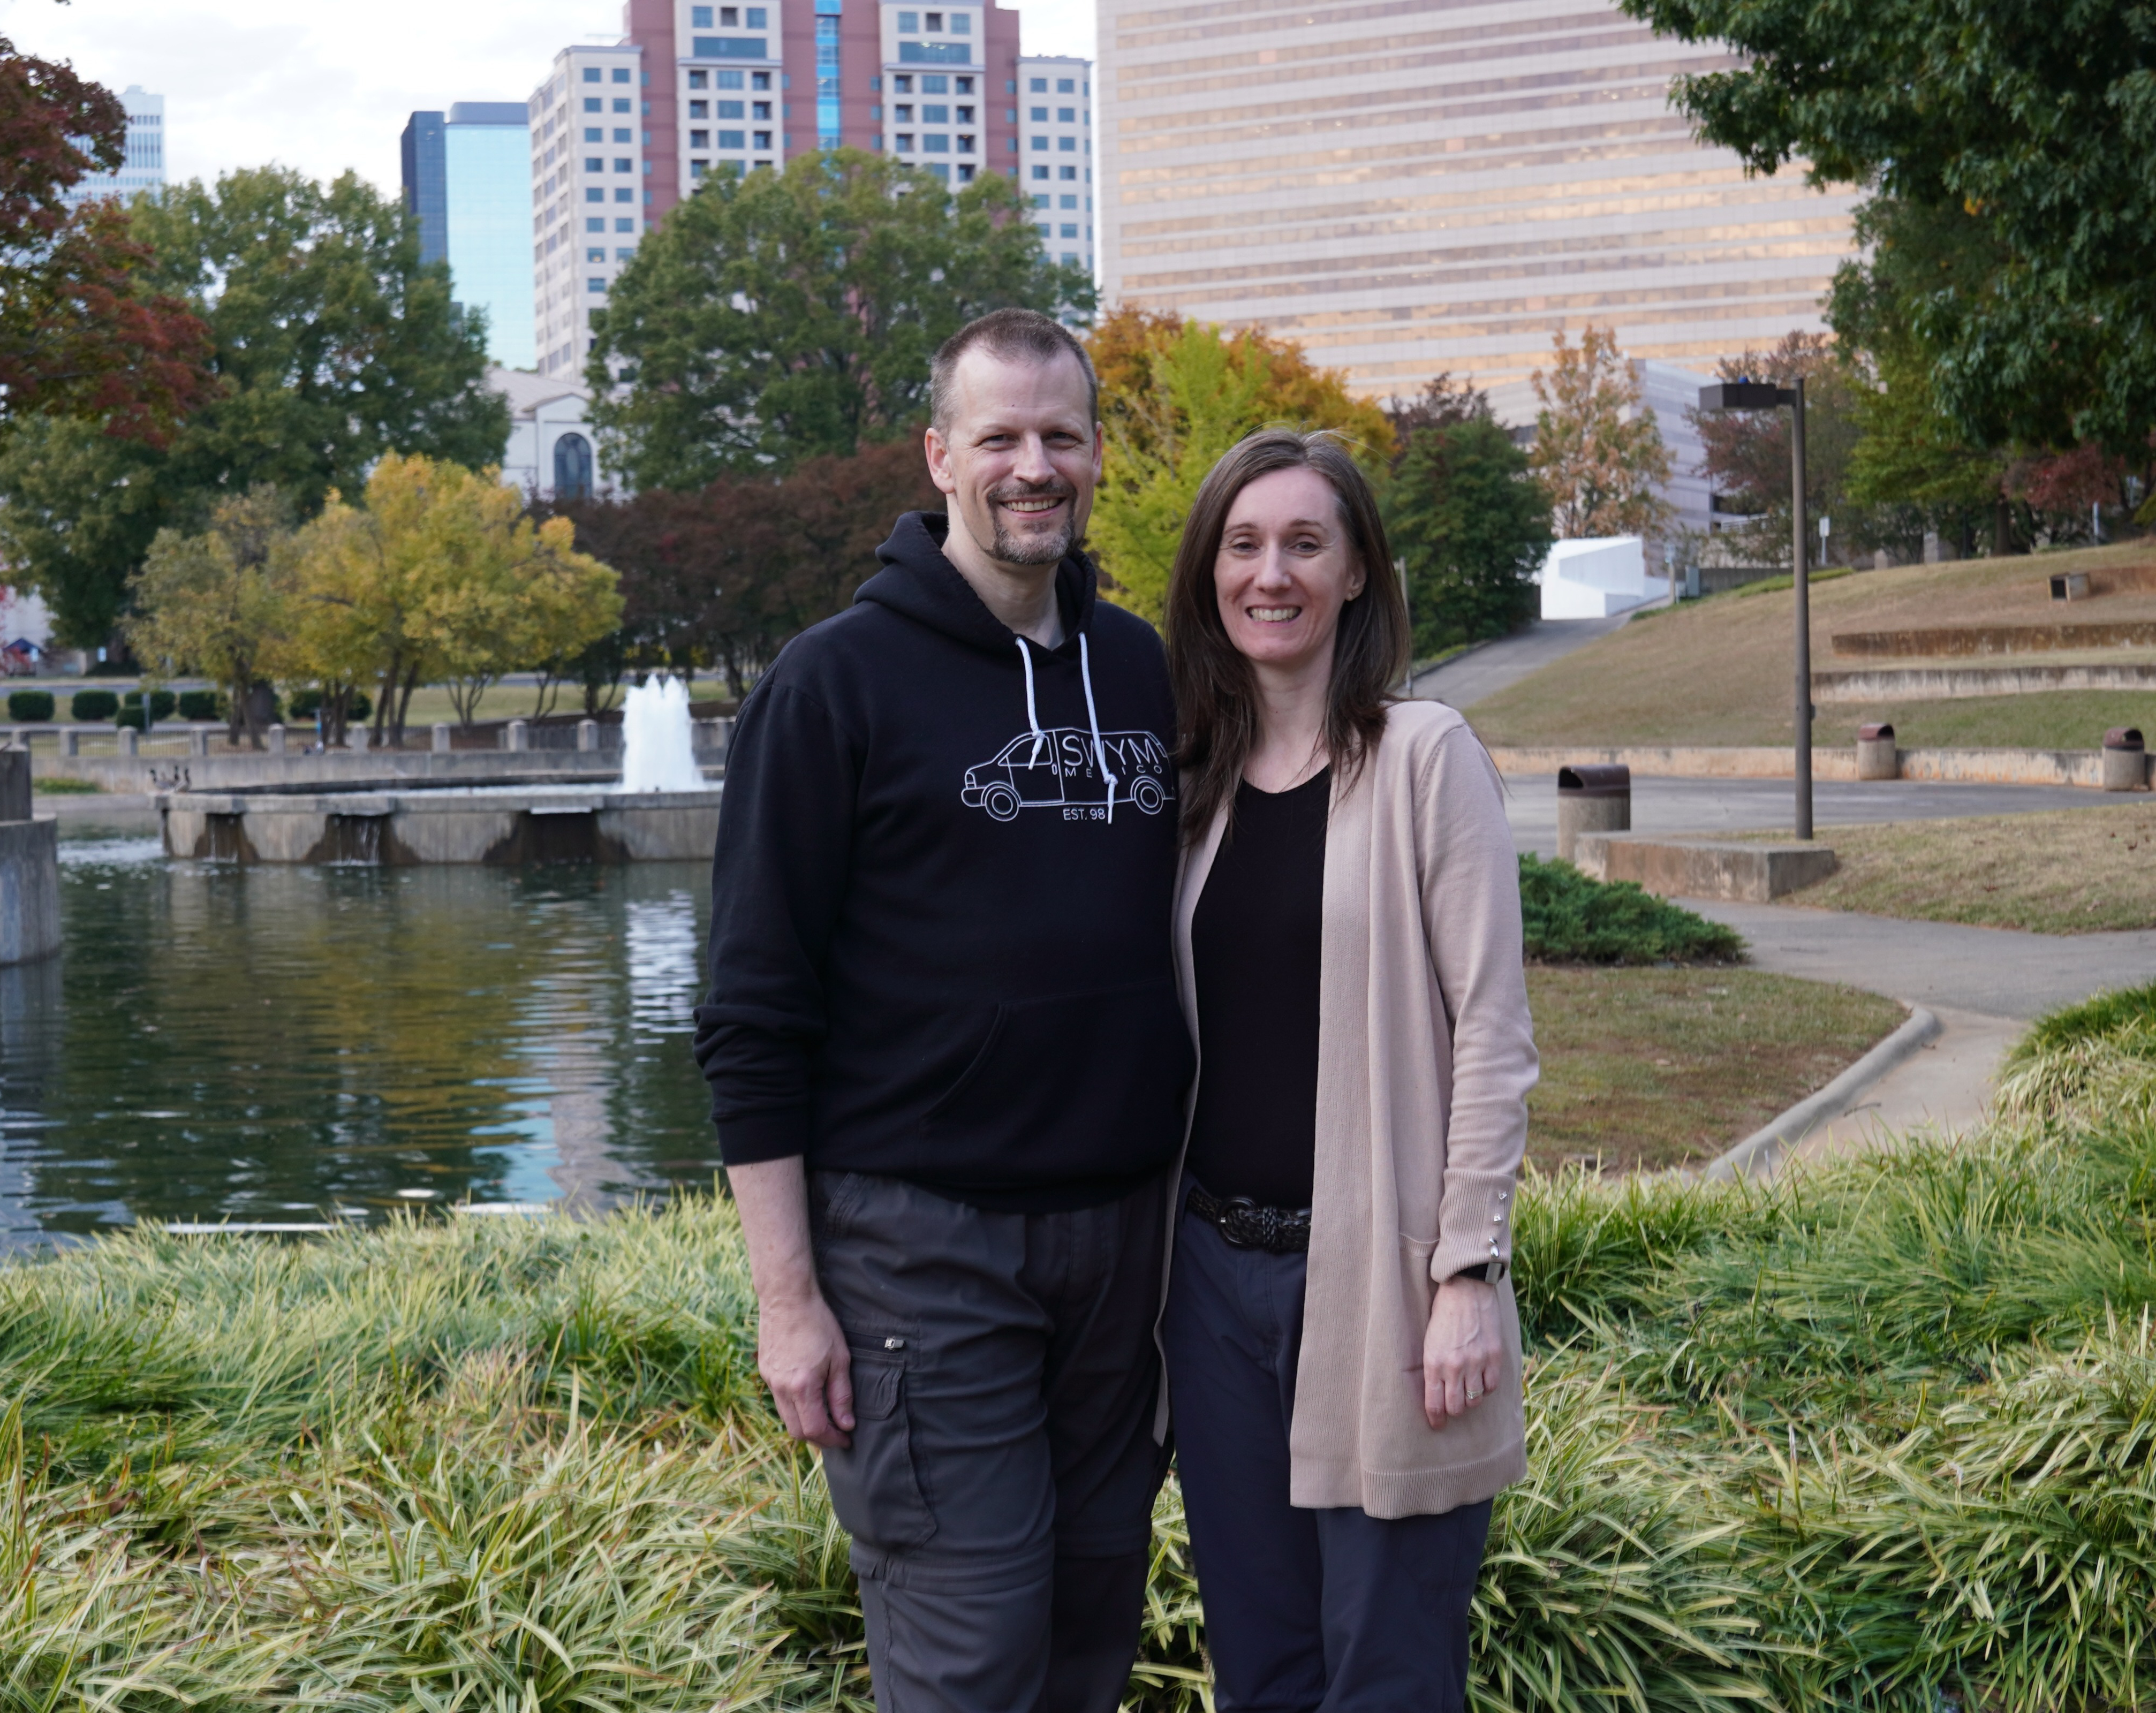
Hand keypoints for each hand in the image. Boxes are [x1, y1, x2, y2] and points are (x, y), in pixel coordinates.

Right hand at [727, 1157, 854, 1448]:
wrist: (786, 1297)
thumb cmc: (818, 1323)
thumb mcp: (840, 1358)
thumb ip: (842, 1395)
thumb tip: (846, 1424)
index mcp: (802, 1386)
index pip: (815, 1429)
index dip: (833, 1439)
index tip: (848, 1438)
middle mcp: (781, 1388)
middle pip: (797, 1431)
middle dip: (819, 1437)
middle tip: (838, 1432)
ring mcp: (770, 1379)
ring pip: (786, 1417)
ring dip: (805, 1423)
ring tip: (825, 1416)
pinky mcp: (765, 1370)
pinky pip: (779, 1400)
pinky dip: (795, 1407)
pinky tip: (809, 1396)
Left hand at [1422, 1276, 1501, 1429]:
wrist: (1467, 1288)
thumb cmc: (1443, 1313)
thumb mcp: (1429, 1340)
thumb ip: (1434, 1367)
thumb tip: (1438, 1393)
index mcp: (1434, 1362)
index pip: (1434, 1404)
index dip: (1436, 1420)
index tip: (1437, 1425)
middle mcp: (1455, 1366)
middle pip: (1456, 1408)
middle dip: (1453, 1411)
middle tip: (1453, 1405)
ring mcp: (1477, 1362)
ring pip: (1475, 1400)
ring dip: (1470, 1398)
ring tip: (1468, 1388)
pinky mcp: (1494, 1356)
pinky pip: (1492, 1386)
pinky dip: (1486, 1387)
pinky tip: (1482, 1378)